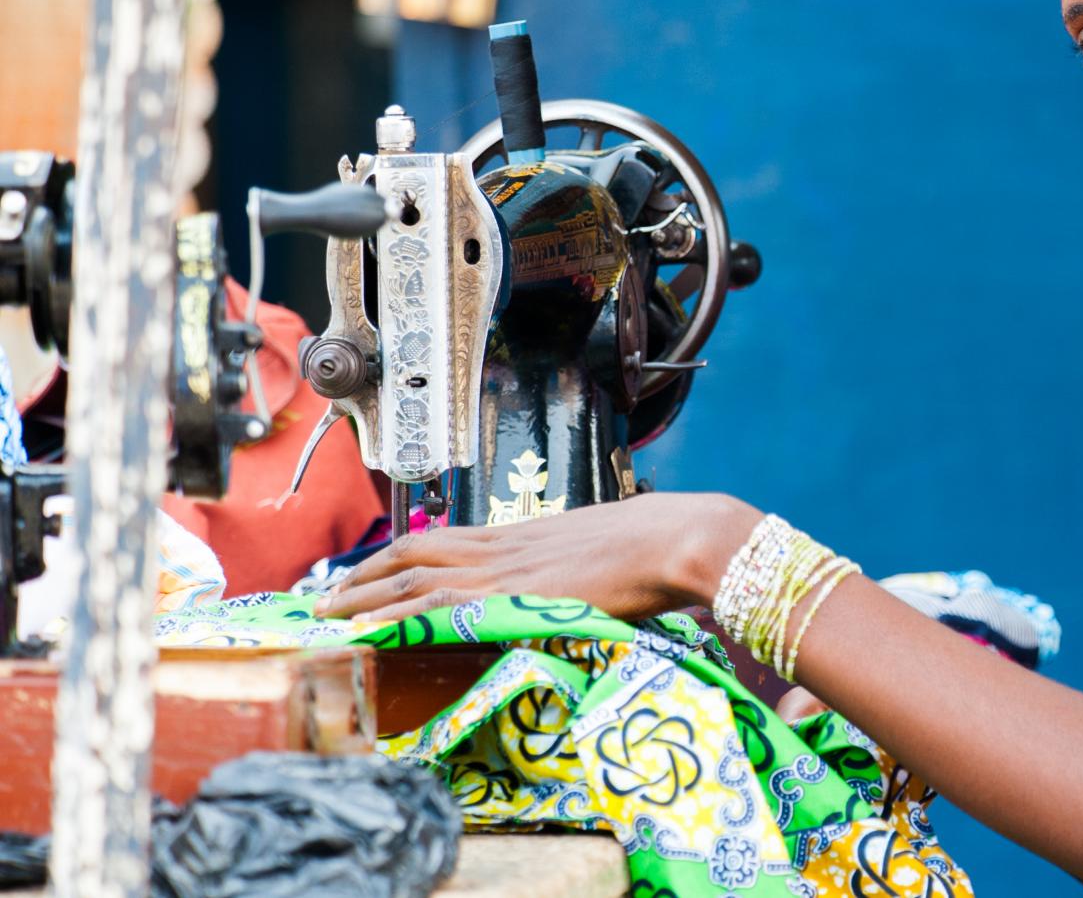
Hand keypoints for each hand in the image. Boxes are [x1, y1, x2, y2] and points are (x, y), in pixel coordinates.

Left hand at [316, 492, 762, 623]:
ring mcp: (506, 569)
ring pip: (413, 577)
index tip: (367, 572)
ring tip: (324, 615)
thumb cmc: (658, 546)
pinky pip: (439, 606)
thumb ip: (574, 571)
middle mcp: (505, 546)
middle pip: (415, 553)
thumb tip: (571, 589)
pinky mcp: (513, 594)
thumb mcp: (604, 554)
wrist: (678, 538)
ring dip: (363, 596)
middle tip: (323, 597)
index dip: (398, 556)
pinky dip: (397, 616)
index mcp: (525, 535)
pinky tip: (369, 629)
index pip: (444, 541)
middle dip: (364, 574)